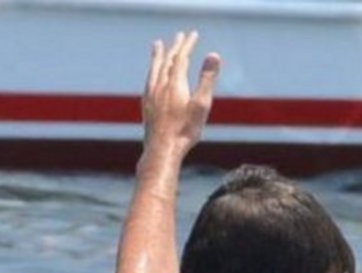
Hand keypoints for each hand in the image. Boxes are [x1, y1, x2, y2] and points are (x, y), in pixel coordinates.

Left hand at [142, 30, 219, 156]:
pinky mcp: (147, 105)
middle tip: (180, 36)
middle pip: (167, 60)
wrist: (162, 149)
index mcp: (175, 83)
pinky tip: (152, 75)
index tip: (193, 34)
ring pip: (155, 69)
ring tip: (158, 45)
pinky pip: (149, 80)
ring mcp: (151, 94)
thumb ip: (207, 79)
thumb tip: (214, 55)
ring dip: (158, 55)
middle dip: (175, 46)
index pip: (182, 57)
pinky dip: (152, 71)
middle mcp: (160, 85)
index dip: (188, 45)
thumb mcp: (201, 104)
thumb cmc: (185, 130)